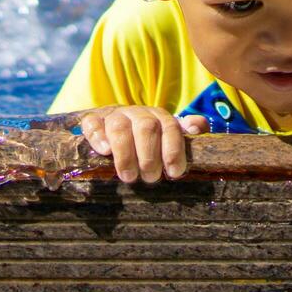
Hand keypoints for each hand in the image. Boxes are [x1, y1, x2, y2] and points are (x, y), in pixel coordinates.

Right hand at [80, 106, 208, 182]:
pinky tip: (105, 151)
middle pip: (146, 127)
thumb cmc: (148, 141)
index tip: (174, 172)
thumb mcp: (169, 137)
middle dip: (149, 155)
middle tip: (151, 178)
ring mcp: (115, 115)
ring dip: (125, 153)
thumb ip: (187, 131)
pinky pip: (93, 123)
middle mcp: (138, 113)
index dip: (173, 150)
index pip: (170, 127)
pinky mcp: (93, 120)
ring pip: (120, 127)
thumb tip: (198, 126)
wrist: (114, 125)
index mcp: (159, 116)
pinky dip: (98, 136)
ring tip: (129, 177)